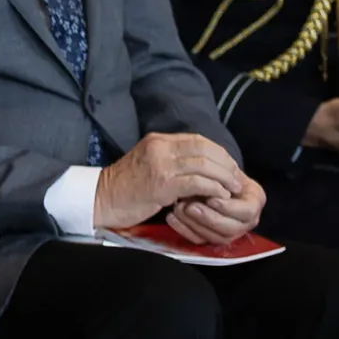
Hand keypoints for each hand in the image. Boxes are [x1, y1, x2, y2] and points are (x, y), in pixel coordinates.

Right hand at [93, 132, 244, 227]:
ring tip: (233, 188)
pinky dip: (213, 189)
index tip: (230, 166)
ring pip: (203, 164)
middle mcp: (160, 148)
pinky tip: (220, 196)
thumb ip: (171, 160)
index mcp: (158, 140)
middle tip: (237, 178)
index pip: (197, 140)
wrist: (101, 199)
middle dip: (226, 164)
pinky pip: (196, 183)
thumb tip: (202, 167)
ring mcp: (160, 165)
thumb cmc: (126, 187)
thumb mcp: (148, 163)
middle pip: (204, 148)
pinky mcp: (161, 185)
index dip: (218, 152)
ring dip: (224, 177)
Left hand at [166, 169, 265, 245]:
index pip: (247, 211)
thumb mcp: (223, 169)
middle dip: (208, 219)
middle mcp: (246, 221)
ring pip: (216, 237)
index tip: (210, 199)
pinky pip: (200, 241)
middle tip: (188, 207)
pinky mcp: (213, 238)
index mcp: (254, 202)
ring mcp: (230, 232)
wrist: (212, 178)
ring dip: (194, 224)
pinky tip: (170, 217)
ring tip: (177, 208)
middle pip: (231, 228)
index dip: (228, 207)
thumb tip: (209, 180)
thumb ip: (221, 176)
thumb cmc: (218, 171)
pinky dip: (183, 230)